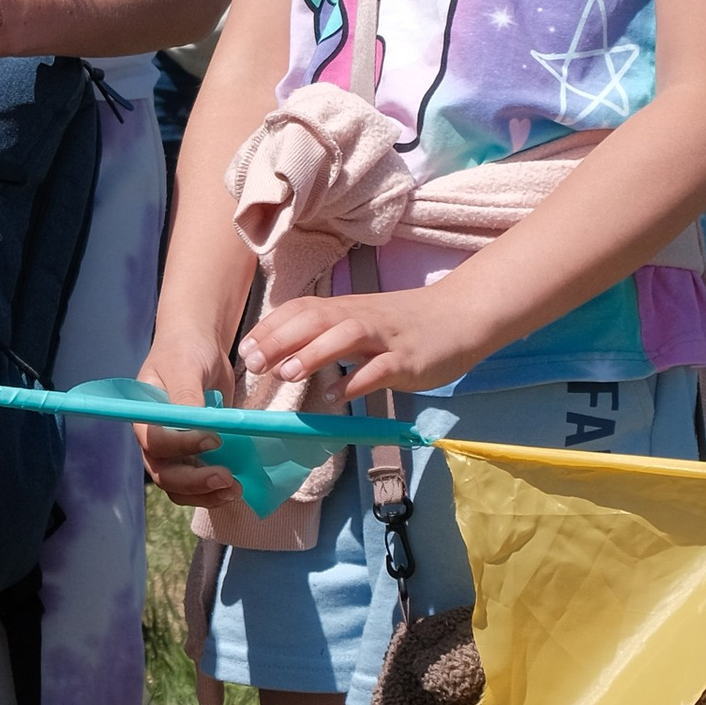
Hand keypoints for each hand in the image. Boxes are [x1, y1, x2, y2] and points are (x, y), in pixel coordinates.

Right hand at [134, 325, 244, 506]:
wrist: (197, 347)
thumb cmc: (185, 351)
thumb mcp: (185, 367)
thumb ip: (187, 396)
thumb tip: (197, 426)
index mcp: (145, 417)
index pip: (156, 443)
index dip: (183, 446)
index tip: (215, 439)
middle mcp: (154, 440)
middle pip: (165, 474)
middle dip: (196, 482)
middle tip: (229, 479)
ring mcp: (173, 451)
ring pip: (180, 487)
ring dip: (206, 494)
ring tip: (235, 490)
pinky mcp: (193, 455)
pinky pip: (197, 483)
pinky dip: (214, 490)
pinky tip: (237, 487)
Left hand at [239, 286, 469, 408]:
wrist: (460, 313)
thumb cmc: (403, 325)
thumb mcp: (359, 324)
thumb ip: (325, 338)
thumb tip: (282, 359)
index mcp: (345, 309)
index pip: (301, 310)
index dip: (271, 328)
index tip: (245, 350)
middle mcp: (361, 317)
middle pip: (316, 319)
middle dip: (282, 339)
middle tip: (256, 364)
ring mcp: (386, 337)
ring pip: (347, 336)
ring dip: (315, 352)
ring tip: (289, 373)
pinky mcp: (409, 358)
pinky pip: (382, 368)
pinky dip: (358, 380)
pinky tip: (338, 396)